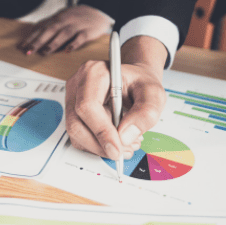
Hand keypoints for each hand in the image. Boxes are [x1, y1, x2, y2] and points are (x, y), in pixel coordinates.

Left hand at [18, 5, 112, 55]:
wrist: (98, 10)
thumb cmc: (76, 16)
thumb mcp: (60, 18)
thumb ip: (48, 25)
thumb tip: (33, 34)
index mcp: (57, 19)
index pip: (41, 28)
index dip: (31, 37)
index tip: (21, 47)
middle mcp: (65, 22)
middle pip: (50, 31)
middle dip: (38, 41)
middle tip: (29, 51)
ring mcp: (76, 26)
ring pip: (63, 34)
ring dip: (53, 43)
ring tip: (45, 51)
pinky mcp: (87, 32)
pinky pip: (80, 38)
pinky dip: (74, 44)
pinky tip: (68, 50)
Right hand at [65, 36, 167, 159]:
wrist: (134, 82)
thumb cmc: (140, 83)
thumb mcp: (153, 94)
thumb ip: (145, 113)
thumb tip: (125, 136)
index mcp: (94, 73)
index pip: (87, 106)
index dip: (101, 131)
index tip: (117, 149)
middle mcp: (77, 85)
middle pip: (76, 123)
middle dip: (100, 144)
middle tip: (123, 151)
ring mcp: (72, 100)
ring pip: (76, 134)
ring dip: (100, 146)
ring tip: (125, 144)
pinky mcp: (73, 114)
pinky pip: (79, 137)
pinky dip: (97, 145)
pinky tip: (115, 141)